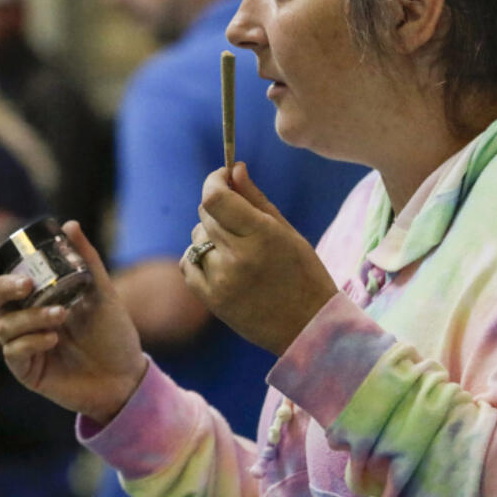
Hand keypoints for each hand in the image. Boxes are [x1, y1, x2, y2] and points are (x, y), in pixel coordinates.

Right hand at [0, 221, 145, 424]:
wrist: (126, 376)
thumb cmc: (113, 334)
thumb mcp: (102, 293)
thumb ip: (87, 260)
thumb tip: (70, 225)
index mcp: (34, 297)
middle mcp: (22, 319)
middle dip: (0, 288)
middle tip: (26, 285)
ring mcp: (23, 345)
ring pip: (3, 325)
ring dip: (30, 316)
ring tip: (61, 315)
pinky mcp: (27, 371)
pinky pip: (13, 352)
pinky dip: (30, 341)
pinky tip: (53, 339)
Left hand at [180, 162, 336, 355]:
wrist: (309, 328)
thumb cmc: (304, 275)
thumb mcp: (287, 232)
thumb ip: (256, 199)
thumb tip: (234, 168)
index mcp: (263, 235)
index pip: (215, 198)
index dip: (214, 181)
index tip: (222, 176)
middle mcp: (238, 256)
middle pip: (206, 215)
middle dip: (218, 209)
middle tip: (239, 220)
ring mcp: (222, 280)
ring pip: (197, 238)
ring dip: (210, 235)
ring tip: (236, 249)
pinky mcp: (211, 300)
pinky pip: (188, 263)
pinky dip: (199, 258)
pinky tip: (219, 263)